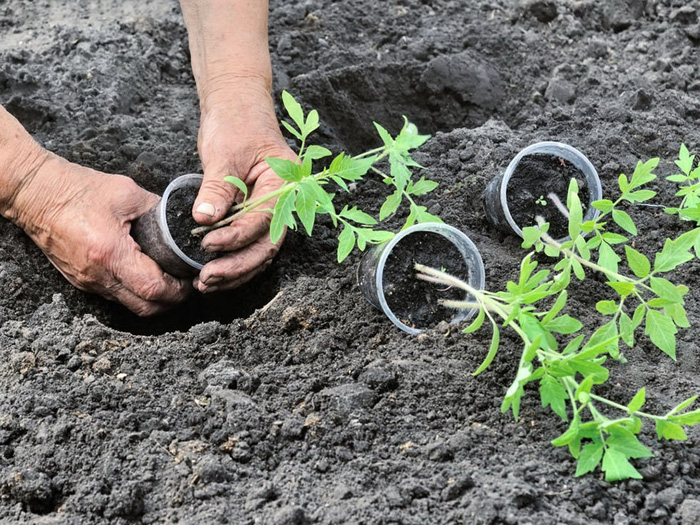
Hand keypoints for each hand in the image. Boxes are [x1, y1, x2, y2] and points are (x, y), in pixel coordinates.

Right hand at [10, 154, 191, 315]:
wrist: (35, 193)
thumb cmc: (76, 189)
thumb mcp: (126, 192)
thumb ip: (157, 209)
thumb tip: (179, 220)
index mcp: (110, 253)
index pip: (153, 289)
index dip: (178, 289)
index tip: (190, 278)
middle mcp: (97, 275)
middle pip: (145, 307)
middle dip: (171, 301)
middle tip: (184, 284)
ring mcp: (87, 282)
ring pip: (129, 305)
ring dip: (153, 299)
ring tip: (169, 279)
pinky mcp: (81, 281)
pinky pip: (114, 295)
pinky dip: (134, 291)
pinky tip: (144, 274)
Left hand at [191, 82, 295, 292]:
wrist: (237, 106)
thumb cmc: (236, 121)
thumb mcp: (224, 152)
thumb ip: (217, 188)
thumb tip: (204, 219)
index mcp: (284, 183)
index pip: (263, 219)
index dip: (236, 236)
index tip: (208, 245)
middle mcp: (283, 201)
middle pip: (266, 245)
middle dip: (237, 266)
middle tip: (207, 279)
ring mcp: (270, 210)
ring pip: (259, 251)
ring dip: (235, 271)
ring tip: (205, 283)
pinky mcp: (255, 214)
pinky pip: (249, 244)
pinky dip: (233, 260)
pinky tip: (213, 272)